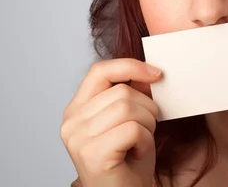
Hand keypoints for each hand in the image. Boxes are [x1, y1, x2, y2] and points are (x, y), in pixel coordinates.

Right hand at [60, 58, 161, 186]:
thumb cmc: (128, 161)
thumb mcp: (131, 119)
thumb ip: (133, 94)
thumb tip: (147, 71)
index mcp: (78, 108)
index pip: (100, 70)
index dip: (130, 66)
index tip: (155, 74)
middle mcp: (72, 121)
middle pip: (121, 91)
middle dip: (146, 108)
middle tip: (145, 129)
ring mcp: (78, 138)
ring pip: (128, 107)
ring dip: (147, 125)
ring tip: (139, 142)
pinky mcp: (92, 153)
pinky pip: (132, 129)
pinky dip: (145, 141)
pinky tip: (137, 153)